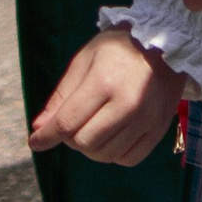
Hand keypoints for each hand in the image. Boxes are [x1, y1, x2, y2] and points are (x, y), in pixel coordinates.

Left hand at [30, 30, 184, 165]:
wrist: (166, 42)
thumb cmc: (119, 48)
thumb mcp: (85, 60)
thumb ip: (62, 96)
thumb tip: (40, 128)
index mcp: (104, 82)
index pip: (68, 122)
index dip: (47, 136)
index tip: (35, 142)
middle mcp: (128, 104)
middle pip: (85, 143)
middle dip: (70, 138)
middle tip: (72, 124)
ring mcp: (146, 119)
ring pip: (105, 155)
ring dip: (91, 147)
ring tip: (92, 127)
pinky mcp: (159, 130)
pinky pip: (128, 159)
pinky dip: (114, 154)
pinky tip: (111, 136)